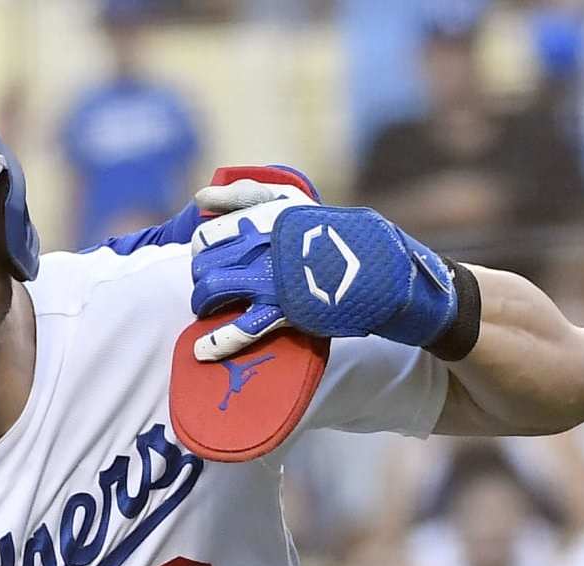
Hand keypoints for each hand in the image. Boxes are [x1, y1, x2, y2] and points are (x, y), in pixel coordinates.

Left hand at [188, 190, 460, 360]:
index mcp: (268, 216)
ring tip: (207, 309)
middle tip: (211, 282)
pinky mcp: (285, 311)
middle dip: (202, 274)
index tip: (210, 253)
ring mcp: (273, 279)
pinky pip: (239, 329)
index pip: (210, 230)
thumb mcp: (297, 203)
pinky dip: (216, 343)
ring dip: (202, 302)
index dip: (204, 246)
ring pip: (212, 290)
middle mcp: (266, 245)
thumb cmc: (336, 234)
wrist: (382, 269)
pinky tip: (203, 351)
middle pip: (204, 261)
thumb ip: (250, 195)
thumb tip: (201, 195)